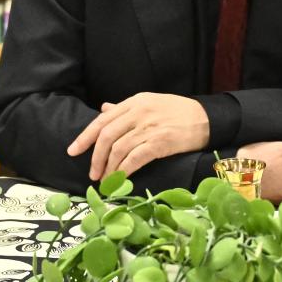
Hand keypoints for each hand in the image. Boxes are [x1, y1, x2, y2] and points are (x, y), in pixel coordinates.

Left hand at [66, 93, 210, 180]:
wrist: (208, 118)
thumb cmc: (179, 111)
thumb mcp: (150, 102)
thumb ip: (125, 108)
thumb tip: (103, 110)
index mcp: (134, 102)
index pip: (102, 120)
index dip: (85, 137)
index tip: (73, 151)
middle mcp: (139, 112)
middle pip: (106, 136)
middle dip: (95, 157)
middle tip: (93, 173)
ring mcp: (149, 127)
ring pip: (118, 149)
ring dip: (109, 168)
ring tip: (106, 179)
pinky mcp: (160, 143)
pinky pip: (135, 158)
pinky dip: (124, 170)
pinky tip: (121, 178)